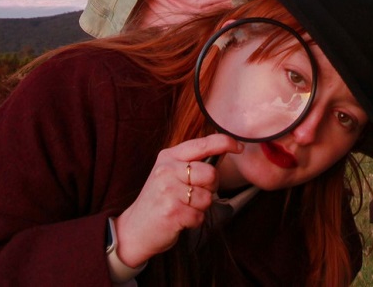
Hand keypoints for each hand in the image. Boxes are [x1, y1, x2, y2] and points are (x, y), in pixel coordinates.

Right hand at [110, 133, 243, 269]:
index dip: (225, 142)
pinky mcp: (172, 212)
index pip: (203, 144)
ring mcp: (168, 191)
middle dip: (211, 188)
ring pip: (207, 197)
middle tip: (195, 195)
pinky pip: (200, 216)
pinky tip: (180, 220)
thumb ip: (191, 162)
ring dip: (201, 208)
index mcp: (169, 157)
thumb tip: (224, 150)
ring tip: (184, 208)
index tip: (239, 147)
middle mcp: (167, 170)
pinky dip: (195, 221)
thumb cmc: (158, 200)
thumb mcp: (169, 173)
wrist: (134, 229)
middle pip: (211, 174)